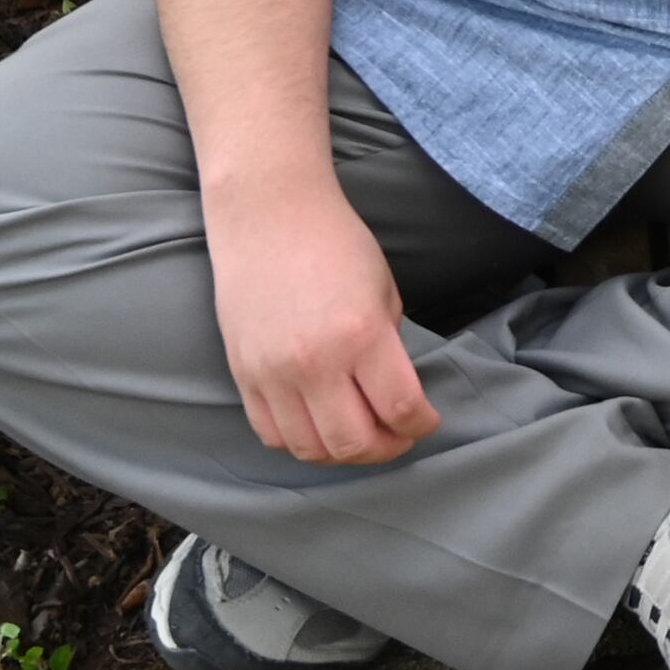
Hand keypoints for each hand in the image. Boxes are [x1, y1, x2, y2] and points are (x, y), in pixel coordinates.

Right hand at [206, 178, 436, 465]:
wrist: (269, 216)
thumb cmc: (336, 244)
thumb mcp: (384, 291)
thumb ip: (389, 348)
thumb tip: (393, 393)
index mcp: (360, 336)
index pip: (399, 408)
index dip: (421, 425)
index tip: (427, 421)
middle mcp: (313, 363)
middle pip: (352, 442)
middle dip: (385, 449)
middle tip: (398, 437)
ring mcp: (271, 373)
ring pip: (308, 448)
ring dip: (342, 453)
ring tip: (360, 436)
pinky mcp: (242, 375)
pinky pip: (270, 433)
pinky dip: (300, 442)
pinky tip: (319, 427)